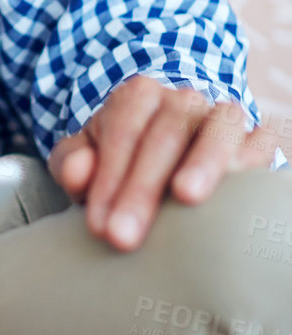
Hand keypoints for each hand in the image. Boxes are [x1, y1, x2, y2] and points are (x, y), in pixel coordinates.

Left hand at [48, 75, 277, 251]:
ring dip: (203, 162)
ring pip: (218, 129)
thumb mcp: (88, 158)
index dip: (108, 179)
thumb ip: (71, 163)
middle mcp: (183, 100)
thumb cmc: (124, 161)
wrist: (173, 147)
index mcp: (138, 96)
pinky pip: (262, 142)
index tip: (98, 226)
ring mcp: (223, 117)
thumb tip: (76, 173)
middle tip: (123, 237)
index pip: (121, 131)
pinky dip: (253, 161)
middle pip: (164, 134)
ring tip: (186, 196)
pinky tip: (240, 194)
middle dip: (141, 188)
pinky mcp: (257, 139)